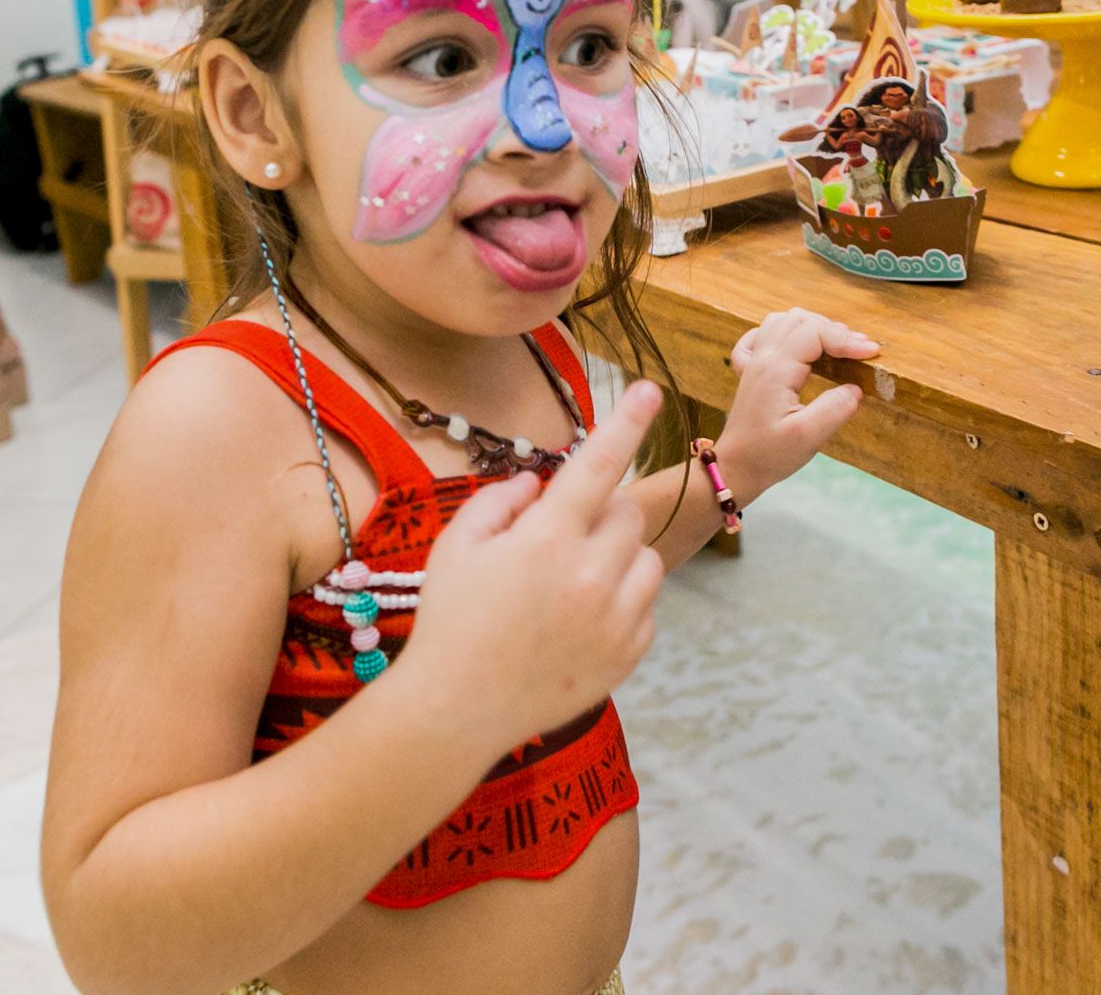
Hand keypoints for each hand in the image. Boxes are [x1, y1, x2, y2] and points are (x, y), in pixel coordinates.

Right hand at [395, 382, 666, 756]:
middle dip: (600, 514)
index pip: (598, 465)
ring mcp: (616, 619)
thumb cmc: (450, 622)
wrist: (457, 711)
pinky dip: (623, 601)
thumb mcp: (456, 548)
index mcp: (547, 541)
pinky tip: (579, 619)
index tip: (650, 390)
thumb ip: (501, 501)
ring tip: (572, 581)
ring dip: (618, 557)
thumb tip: (539, 482)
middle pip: (627, 513)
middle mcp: (591, 576)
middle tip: (560, 538)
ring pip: (646, 559)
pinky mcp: (629, 653)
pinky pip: (647, 606)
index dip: (626, 422)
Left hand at [721, 308, 878, 500]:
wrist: (735, 468)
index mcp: (776, 370)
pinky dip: (783, 332)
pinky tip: (795, 347)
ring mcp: (753, 363)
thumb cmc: (769, 456)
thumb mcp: (807, 437)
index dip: (846, 339)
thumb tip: (856, 388)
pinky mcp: (749, 372)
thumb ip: (834, 409)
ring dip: (812, 326)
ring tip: (835, 346)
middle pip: (800, 319)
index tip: (872, 354)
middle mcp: (762, 358)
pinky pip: (761, 335)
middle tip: (859, 352)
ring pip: (782, 321)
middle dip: (834, 330)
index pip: (815, 332)